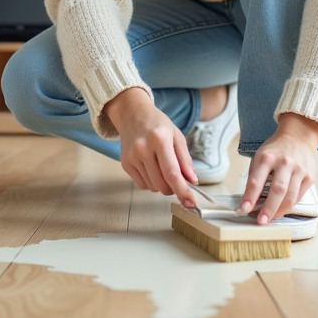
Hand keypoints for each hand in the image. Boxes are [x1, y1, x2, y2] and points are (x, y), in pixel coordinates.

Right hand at [105, 88, 197, 206]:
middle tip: (176, 178)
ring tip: (161, 167)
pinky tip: (151, 168)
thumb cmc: (158, 124)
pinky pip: (142, 185)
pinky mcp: (125, 163)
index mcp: (160, 139)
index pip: (172, 172)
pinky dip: (150, 182)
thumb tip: (192, 181)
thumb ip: (185, 160)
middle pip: (162, 184)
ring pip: (152, 187)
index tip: (190, 203)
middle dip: (173, 188)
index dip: (182, 190)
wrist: (132, 114)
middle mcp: (143, 149)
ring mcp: (132, 157)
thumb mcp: (177, 136)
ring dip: (161, 184)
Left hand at [240, 113, 317, 223]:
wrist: (298, 138)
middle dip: (268, 209)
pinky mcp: (310, 176)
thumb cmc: (275, 150)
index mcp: (268, 157)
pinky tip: (282, 209)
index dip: (250, 197)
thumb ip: (254, 177)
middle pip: (277, 190)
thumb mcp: (259, 157)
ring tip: (271, 219)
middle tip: (260, 221)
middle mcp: (285, 162)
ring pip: (290, 196)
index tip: (244, 209)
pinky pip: (299, 196)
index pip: (257, 180)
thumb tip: (248, 201)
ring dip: (279, 211)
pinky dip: (289, 205)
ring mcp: (299, 169)